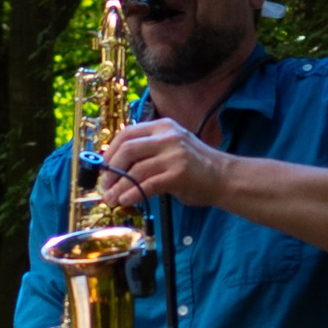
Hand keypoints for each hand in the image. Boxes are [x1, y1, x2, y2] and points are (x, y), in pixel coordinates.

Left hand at [99, 115, 230, 212]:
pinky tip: (126, 200)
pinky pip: (148, 184)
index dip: (110, 152)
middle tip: (105, 185)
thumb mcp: (171, 149)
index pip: (127, 133)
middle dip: (111, 169)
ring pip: (135, 169)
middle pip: (127, 149)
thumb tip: (116, 168)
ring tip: (112, 199)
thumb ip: (148, 152)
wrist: (224, 177)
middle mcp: (167, 137)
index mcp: (162, 127)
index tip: (103, 168)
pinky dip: (133, 193)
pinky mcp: (178, 174)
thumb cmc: (195, 167)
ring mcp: (174, 154)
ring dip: (119, 186)